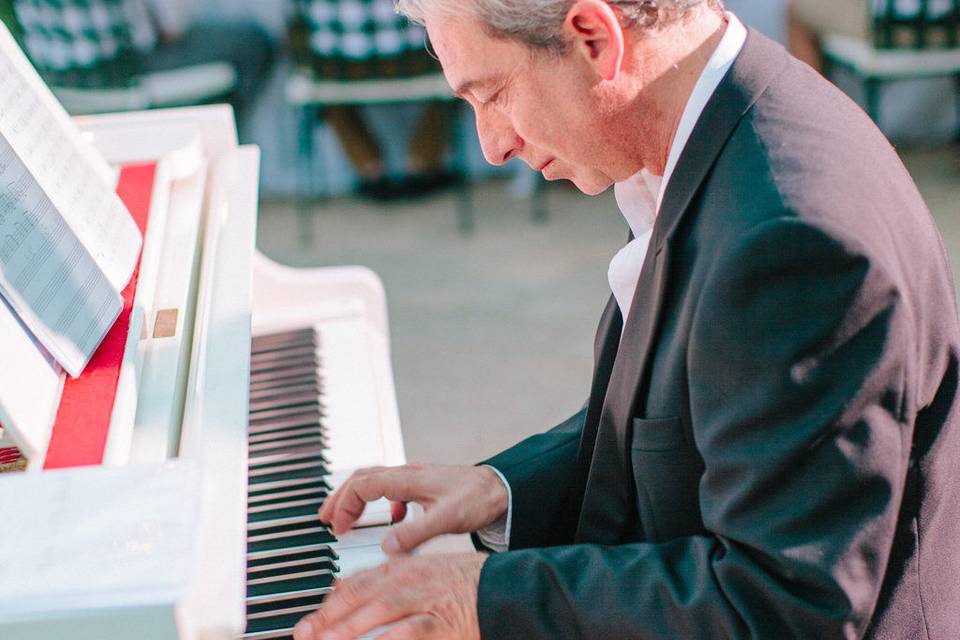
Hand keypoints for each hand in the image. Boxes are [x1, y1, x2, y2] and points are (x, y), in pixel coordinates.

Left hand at [292, 552, 486, 639]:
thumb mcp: (429, 572)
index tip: (313, 619)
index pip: (357, 581)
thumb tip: (364, 592)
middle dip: (327, 617)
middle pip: (359, 596)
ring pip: (377, 612)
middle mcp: (410, 579)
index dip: (330, 602)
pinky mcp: (441, 623)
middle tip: (305, 634)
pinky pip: (408, 633)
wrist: (508, 588)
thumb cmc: (471, 583)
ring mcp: (425, 600)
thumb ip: (396, 581)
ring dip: (347, 629)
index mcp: (404, 567)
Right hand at [319, 464, 507, 553]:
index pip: (363, 485)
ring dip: (356, 497)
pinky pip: (391, 487)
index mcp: (408, 479)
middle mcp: (407, 474)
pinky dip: (381, 501)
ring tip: (344, 517)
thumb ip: (415, 533)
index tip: (338, 527)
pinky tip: (391, 519)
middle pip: (362, 478)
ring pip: (374, 480)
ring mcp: (415, 478)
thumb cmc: (477, 499)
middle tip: (324, 518)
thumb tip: (386, 546)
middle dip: (340, 497)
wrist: (501, 488)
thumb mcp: (446, 519)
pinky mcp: (423, 485)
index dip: (345, 505)